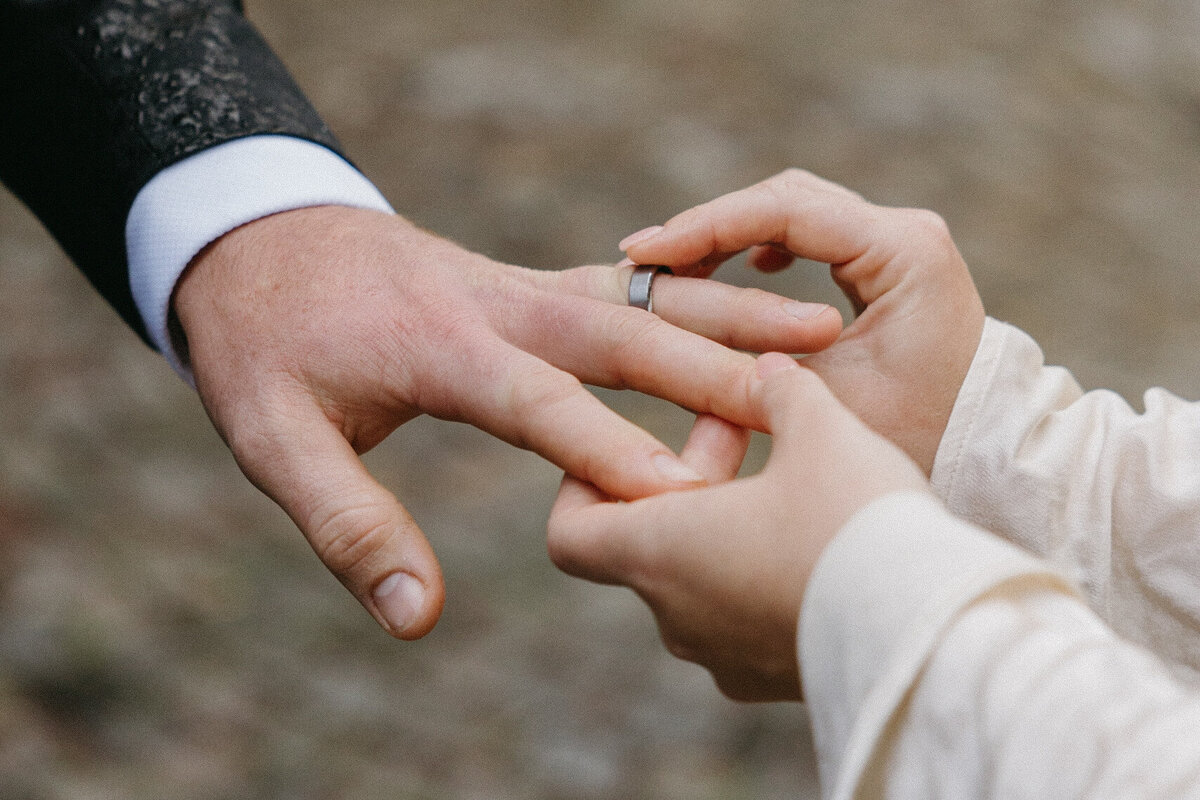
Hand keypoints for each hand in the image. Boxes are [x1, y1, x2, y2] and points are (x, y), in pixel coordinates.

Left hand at [171, 205, 841, 639]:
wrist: (264, 240)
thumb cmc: (266, 346)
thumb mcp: (274, 439)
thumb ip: (346, 524)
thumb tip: (416, 617)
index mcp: (440, 344)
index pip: (536, 400)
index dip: (607, 446)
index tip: (682, 493)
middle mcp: (500, 303)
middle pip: (620, 329)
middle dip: (711, 365)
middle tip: (798, 396)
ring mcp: (527, 284)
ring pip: (646, 295)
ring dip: (732, 312)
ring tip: (821, 330)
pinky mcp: (541, 283)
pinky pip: (636, 286)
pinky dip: (702, 297)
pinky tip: (760, 317)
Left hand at [547, 353, 928, 700]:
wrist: (937, 635)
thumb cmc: (858, 523)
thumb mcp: (821, 430)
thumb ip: (782, 391)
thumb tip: (768, 370)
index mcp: (661, 551)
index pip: (569, 534)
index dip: (583, 487)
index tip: (638, 449)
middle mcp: (679, 617)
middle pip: (646, 544)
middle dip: (686, 481)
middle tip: (745, 431)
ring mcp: (728, 659)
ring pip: (702, 581)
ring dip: (728, 528)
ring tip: (795, 480)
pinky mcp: (778, 681)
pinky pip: (750, 621)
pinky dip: (765, 576)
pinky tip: (827, 539)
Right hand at [620, 169, 985, 472]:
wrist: (985, 455)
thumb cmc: (914, 438)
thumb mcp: (823, 400)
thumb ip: (751, 355)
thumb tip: (669, 328)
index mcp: (902, 251)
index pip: (785, 210)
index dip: (704, 226)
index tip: (643, 253)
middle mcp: (905, 231)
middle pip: (786, 198)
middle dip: (710, 225)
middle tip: (644, 258)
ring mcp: (898, 241)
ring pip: (795, 210)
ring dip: (731, 232)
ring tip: (672, 265)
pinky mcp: (887, 260)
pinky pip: (812, 232)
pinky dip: (762, 243)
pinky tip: (733, 270)